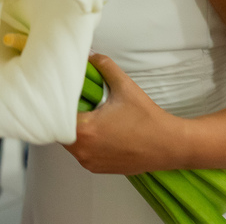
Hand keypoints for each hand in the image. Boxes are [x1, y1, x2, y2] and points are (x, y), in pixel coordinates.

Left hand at [64, 54, 177, 174]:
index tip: (69, 95)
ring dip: (77, 129)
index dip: (60, 103)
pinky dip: (87, 141)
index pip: (58, 115)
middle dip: (69, 115)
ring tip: (94, 116)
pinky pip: (82, 152)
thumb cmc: (147, 119)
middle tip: (82, 103)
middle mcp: (83, 151)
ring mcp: (89, 162)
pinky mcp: (97, 168)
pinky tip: (102, 130)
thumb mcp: (125, 86)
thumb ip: (105, 67)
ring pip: (71, 142)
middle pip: (61, 129)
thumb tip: (92, 57)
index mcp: (85, 130)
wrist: (167, 145)